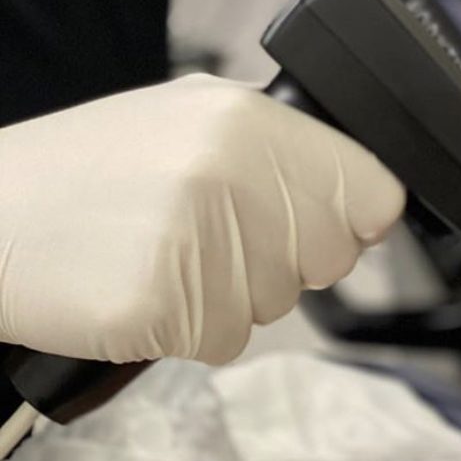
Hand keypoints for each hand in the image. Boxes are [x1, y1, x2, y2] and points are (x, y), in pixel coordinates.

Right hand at [0, 74, 404, 363]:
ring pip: (278, 303)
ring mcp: (199, 241)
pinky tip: (141, 288)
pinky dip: (187, 329)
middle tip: (208, 235)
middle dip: (284, 260)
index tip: (314, 222)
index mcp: (247, 119)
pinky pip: (225, 340)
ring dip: (230, 296)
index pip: (373, 194)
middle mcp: (232, 173)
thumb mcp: (186, 121)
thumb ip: (279, 150)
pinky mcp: (166, 307)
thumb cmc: (87, 175)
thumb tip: (368, 199)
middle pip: (331, 256)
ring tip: (160, 254)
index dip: (348, 218)